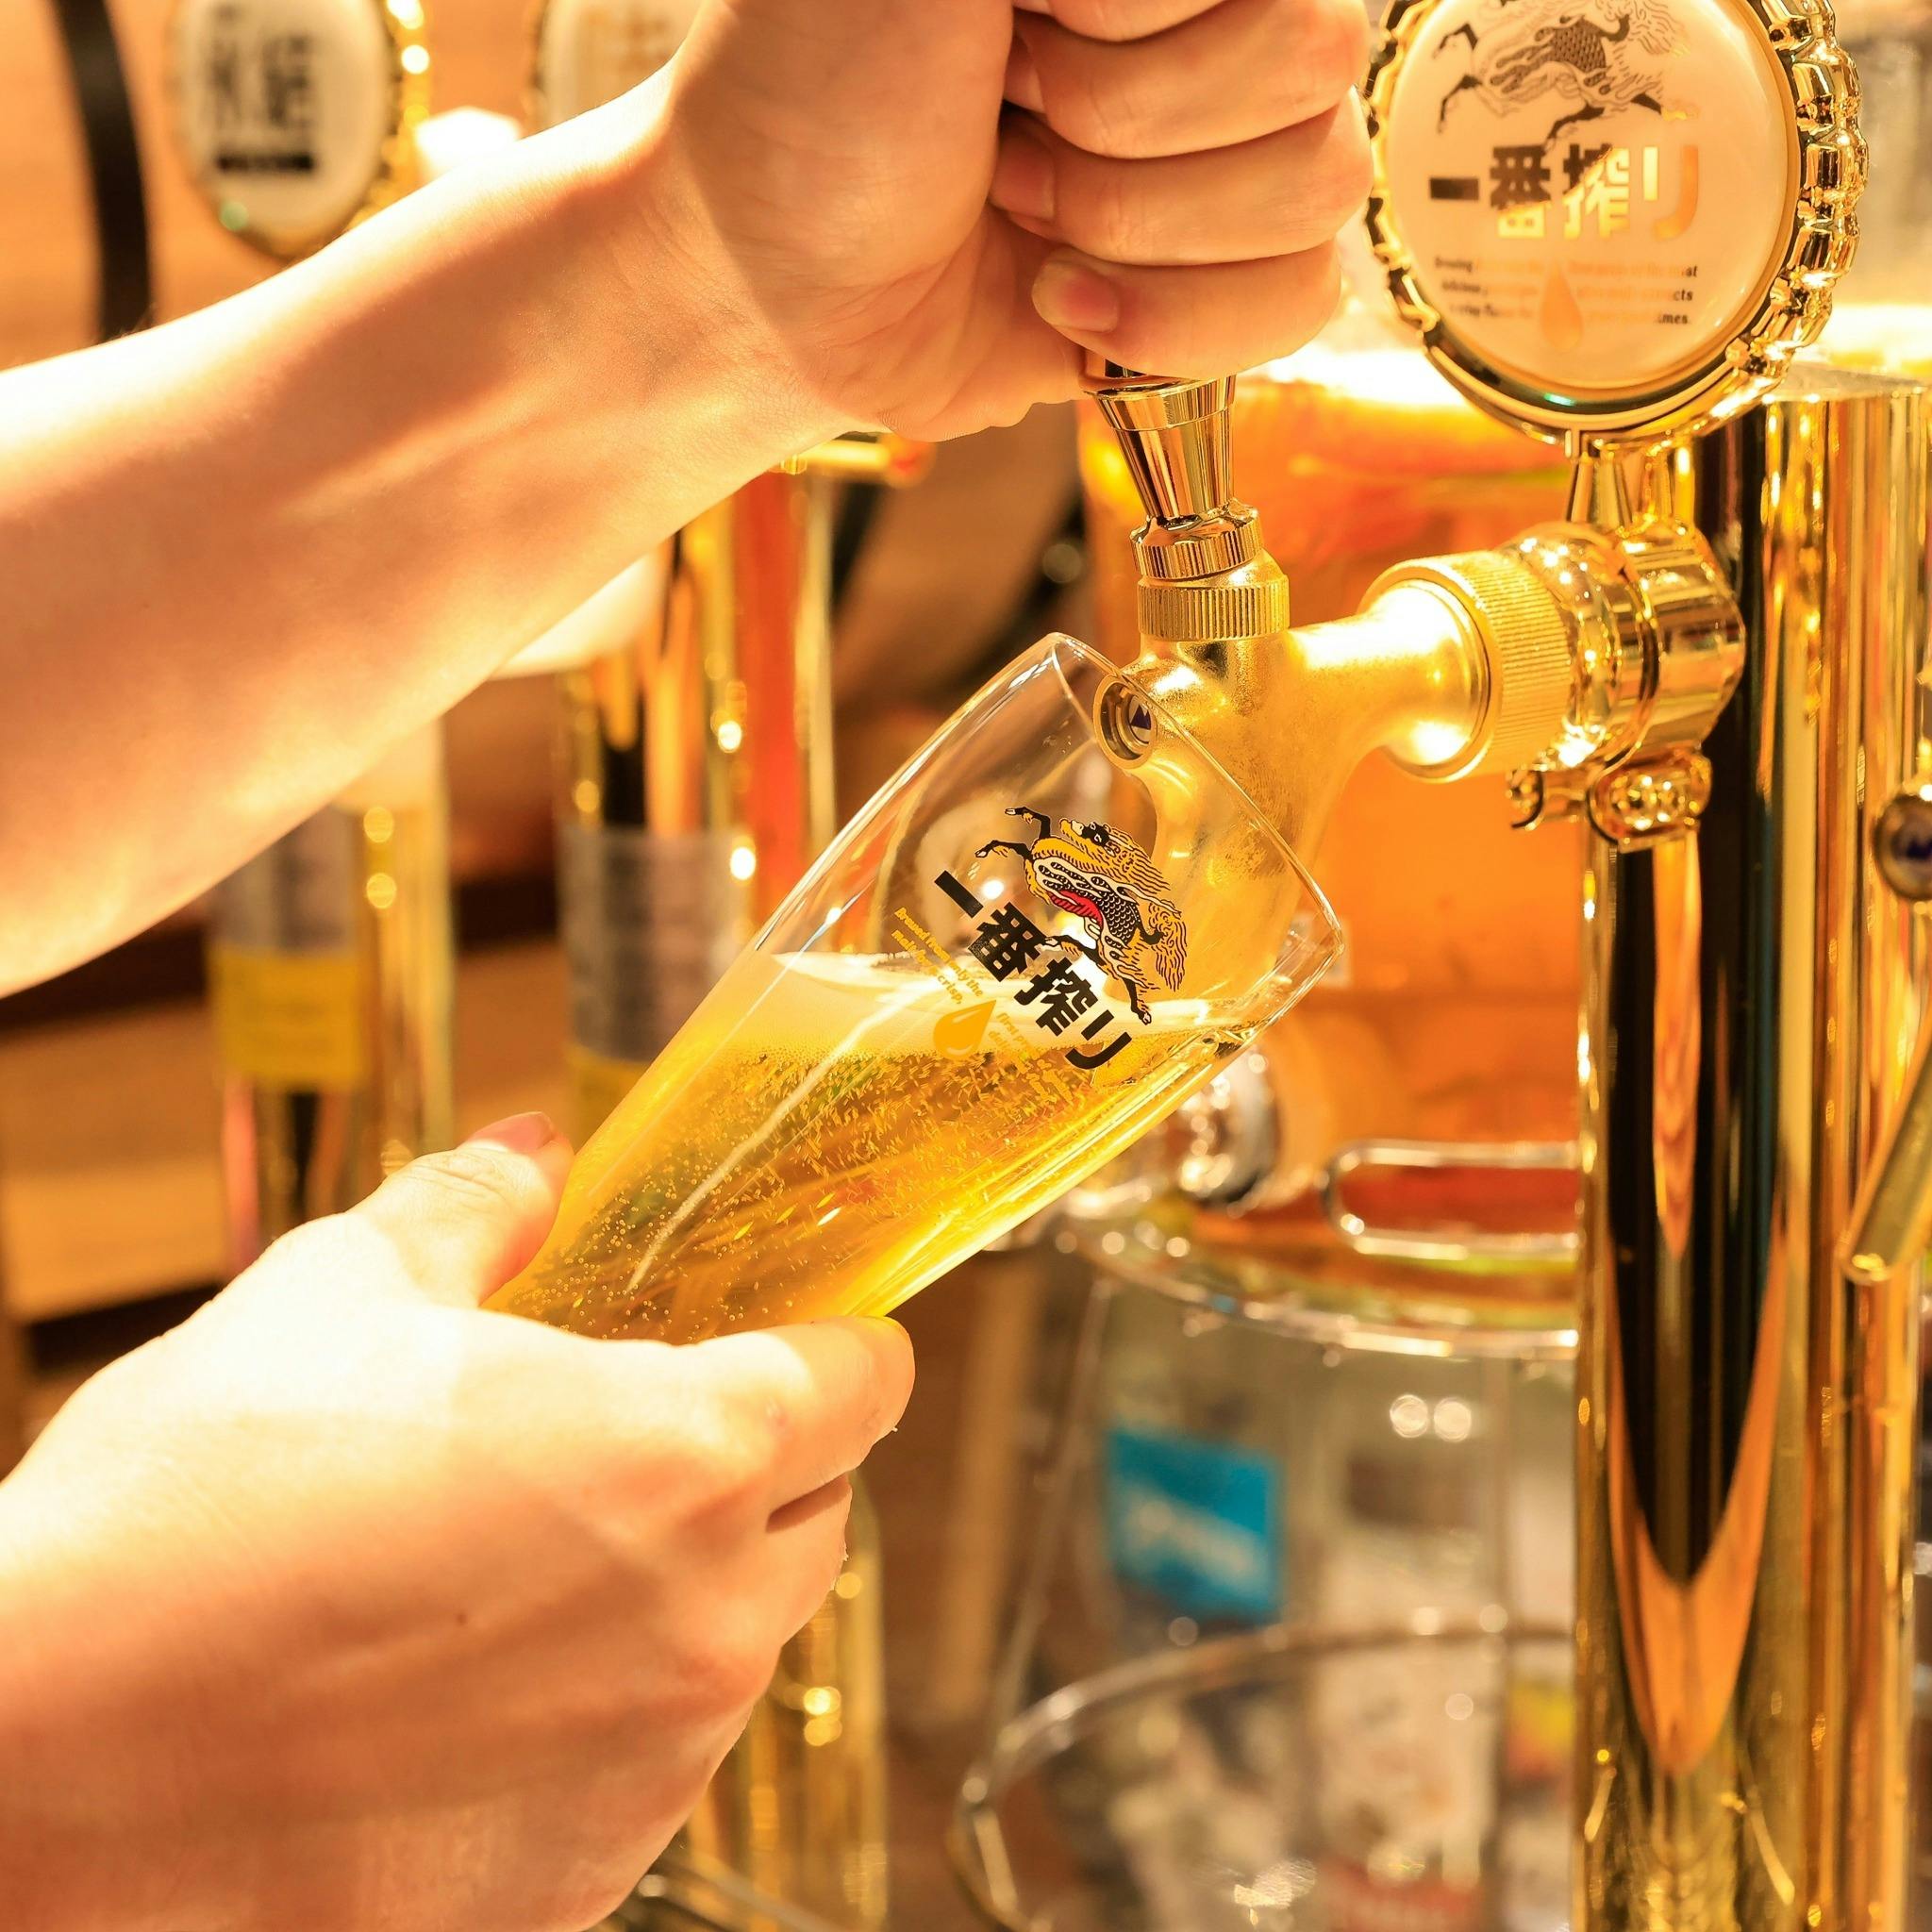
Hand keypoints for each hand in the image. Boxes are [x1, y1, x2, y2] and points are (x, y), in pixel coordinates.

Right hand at [0, 1115, 912, 1931]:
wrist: (31, 1761)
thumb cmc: (188, 1512)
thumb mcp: (334, 1293)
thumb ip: (473, 1207)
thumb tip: (537, 1153)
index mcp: (687, 1451)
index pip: (868, 1379)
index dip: (835, 1340)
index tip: (782, 1332)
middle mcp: (708, 1617)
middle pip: (821, 1510)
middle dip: (760, 1458)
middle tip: (633, 1429)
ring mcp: (657, 1763)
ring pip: (741, 1639)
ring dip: (679, 1585)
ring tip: (526, 1560)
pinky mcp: (588, 1876)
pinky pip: (652, 1761)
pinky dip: (605, 1709)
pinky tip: (474, 1682)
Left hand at [645, 0, 1371, 439]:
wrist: (767, 287)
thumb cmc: (817, 96)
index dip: (1138, 23)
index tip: (1021, 32)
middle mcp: (1211, 23)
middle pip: (1315, 71)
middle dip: (1127, 130)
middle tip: (1007, 134)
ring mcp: (1225, 156)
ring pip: (1317, 190)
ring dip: (1139, 226)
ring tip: (1023, 212)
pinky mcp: (1215, 283)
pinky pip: (1302, 297)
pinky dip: (1174, 322)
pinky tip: (1067, 303)